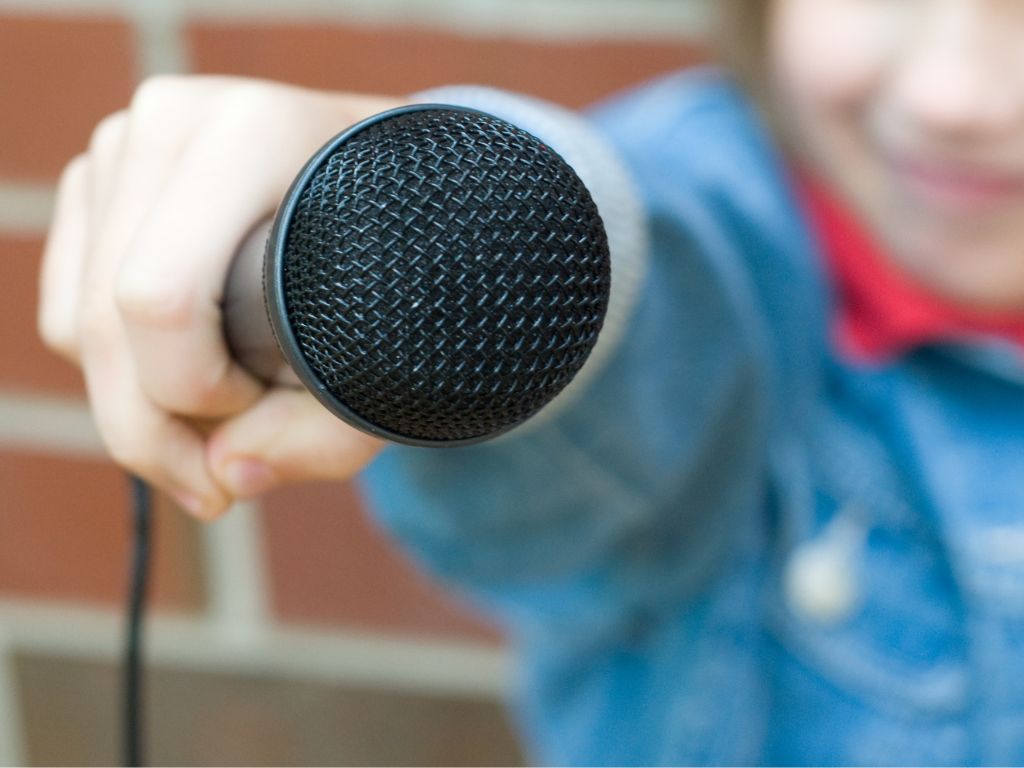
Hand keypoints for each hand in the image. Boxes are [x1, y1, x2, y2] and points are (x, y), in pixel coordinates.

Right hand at [39, 75, 397, 518]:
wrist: (400, 190)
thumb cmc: (402, 270)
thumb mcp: (396, 358)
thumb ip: (323, 437)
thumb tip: (226, 474)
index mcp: (252, 136)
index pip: (160, 297)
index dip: (200, 390)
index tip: (265, 409)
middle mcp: (173, 122)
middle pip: (103, 321)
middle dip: (155, 429)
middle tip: (221, 479)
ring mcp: (126, 145)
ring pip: (76, 325)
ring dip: (139, 403)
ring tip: (227, 412)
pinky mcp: (100, 180)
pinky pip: (66, 311)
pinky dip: (117, 370)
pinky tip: (192, 376)